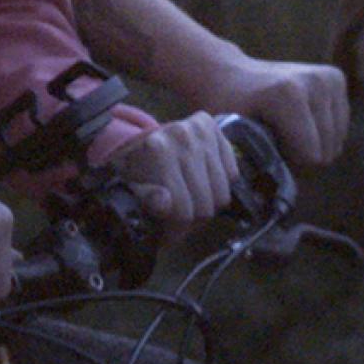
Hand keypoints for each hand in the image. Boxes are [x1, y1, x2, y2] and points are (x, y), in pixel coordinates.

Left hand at [109, 113, 237, 223]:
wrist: (143, 140)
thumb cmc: (136, 170)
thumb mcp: (130, 186)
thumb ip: (145, 196)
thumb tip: (165, 203)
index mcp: (157, 149)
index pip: (182, 209)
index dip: (176, 229)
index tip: (168, 234)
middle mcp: (182, 135)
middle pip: (204, 205)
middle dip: (192, 221)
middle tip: (179, 221)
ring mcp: (202, 131)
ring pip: (221, 195)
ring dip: (208, 206)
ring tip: (191, 203)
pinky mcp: (216, 129)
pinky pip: (232, 175)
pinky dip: (219, 186)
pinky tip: (202, 183)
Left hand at [200, 56, 348, 165]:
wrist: (230, 75)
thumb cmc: (227, 110)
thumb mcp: (232, 139)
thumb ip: (251, 169)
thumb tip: (266, 209)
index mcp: (288, 94)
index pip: (310, 157)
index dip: (289, 166)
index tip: (266, 154)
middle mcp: (315, 82)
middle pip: (326, 152)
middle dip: (301, 159)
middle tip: (274, 146)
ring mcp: (328, 78)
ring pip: (335, 144)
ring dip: (312, 148)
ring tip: (284, 134)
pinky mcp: (336, 78)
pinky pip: (340, 129)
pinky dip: (321, 134)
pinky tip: (297, 124)